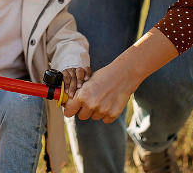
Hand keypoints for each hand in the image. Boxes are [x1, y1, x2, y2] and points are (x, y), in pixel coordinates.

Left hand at [63, 27, 178, 122]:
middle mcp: (91, 104)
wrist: (124, 74)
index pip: (68, 112)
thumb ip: (79, 94)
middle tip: (91, 100)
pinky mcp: (113, 114)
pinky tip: (110, 102)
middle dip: (84, 110)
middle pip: (81, 116)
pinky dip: (107, 113)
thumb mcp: (87, 82)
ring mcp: (102, 110)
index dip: (70, 109)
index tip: (72, 108)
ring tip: (103, 98)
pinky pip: (105, 119)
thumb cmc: (104, 76)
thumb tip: (69, 105)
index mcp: (82, 95)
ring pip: (94, 117)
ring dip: (96, 111)